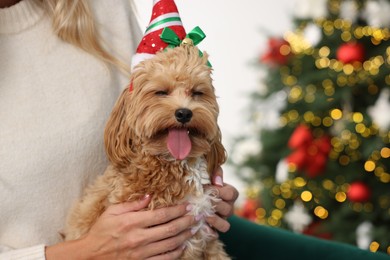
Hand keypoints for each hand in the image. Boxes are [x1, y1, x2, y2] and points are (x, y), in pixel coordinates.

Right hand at [46, 195, 198, 259]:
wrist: (90, 255)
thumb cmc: (100, 231)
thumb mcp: (112, 212)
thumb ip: (132, 204)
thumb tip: (149, 196)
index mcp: (133, 222)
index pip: (162, 215)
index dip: (177, 210)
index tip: (188, 206)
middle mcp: (139, 238)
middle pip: (170, 229)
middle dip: (186, 222)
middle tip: (198, 216)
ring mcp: (142, 253)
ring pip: (170, 244)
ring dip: (184, 236)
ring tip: (194, 229)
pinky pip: (163, 259)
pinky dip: (175, 253)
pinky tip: (182, 246)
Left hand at [205, 166, 238, 232]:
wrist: (193, 196)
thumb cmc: (203, 183)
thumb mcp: (210, 173)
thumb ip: (216, 172)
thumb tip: (217, 182)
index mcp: (229, 194)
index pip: (231, 193)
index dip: (220, 191)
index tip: (205, 188)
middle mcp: (228, 208)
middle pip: (228, 209)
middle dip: (215, 204)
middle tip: (203, 201)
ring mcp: (222, 220)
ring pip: (225, 225)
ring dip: (214, 220)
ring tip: (203, 214)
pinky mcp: (214, 230)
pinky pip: (215, 234)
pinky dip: (209, 231)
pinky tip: (200, 225)